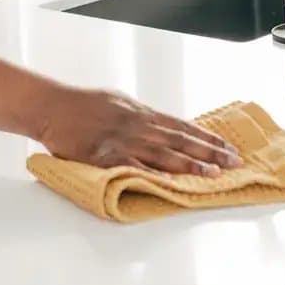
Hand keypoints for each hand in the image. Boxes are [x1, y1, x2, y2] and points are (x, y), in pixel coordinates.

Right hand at [35, 87, 242, 175]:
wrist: (50, 106)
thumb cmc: (80, 105)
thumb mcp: (116, 102)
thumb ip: (139, 116)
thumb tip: (161, 127)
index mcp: (140, 111)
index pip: (181, 125)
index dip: (206, 137)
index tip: (227, 147)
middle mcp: (136, 123)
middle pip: (179, 139)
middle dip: (209, 152)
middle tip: (233, 162)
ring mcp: (122, 139)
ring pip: (162, 153)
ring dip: (189, 164)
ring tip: (212, 174)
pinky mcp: (105, 154)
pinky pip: (134, 166)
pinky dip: (155, 174)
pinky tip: (170, 182)